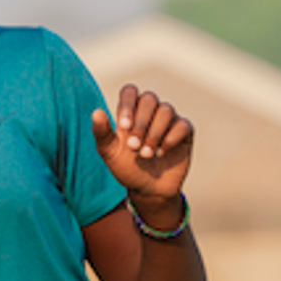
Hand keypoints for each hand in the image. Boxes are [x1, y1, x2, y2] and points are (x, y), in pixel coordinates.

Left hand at [91, 84, 192, 201]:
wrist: (147, 189)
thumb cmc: (126, 167)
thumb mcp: (109, 152)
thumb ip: (102, 133)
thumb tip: (96, 112)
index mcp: (131, 111)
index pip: (130, 91)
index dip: (128, 105)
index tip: (123, 127)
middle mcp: (151, 111)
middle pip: (149, 98)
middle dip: (141, 123)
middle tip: (133, 146)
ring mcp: (169, 120)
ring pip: (166, 110)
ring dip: (154, 134)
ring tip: (146, 154)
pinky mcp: (184, 131)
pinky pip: (182, 125)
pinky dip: (170, 139)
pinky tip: (161, 153)